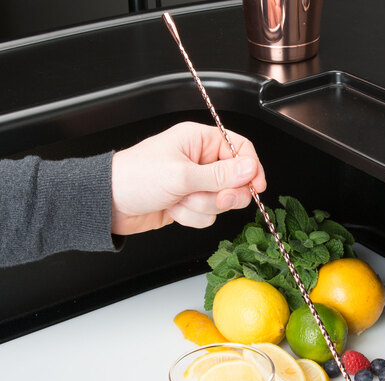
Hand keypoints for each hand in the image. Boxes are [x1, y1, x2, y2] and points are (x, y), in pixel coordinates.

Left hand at [110, 122, 266, 234]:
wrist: (109, 204)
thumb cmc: (135, 178)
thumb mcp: (182, 175)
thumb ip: (220, 175)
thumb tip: (250, 168)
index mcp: (199, 141)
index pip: (240, 150)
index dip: (251, 169)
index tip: (256, 187)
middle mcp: (200, 161)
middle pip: (235, 180)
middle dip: (224, 194)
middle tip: (215, 198)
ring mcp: (195, 184)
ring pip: (221, 202)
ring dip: (201, 207)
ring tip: (179, 200)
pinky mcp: (189, 203)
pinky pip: (207, 215)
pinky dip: (191, 217)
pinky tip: (173, 209)